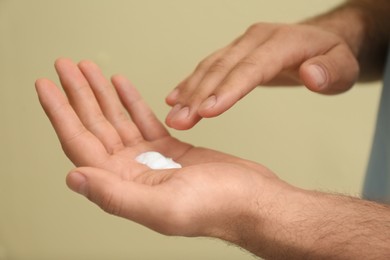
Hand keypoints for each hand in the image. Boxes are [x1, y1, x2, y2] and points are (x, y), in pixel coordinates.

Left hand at [35, 58, 281, 239]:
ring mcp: (150, 161)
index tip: (47, 87)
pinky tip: (120, 85)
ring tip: (88, 70)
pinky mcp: (170, 150)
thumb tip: (74, 177)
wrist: (253, 201)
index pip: (81, 146)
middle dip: (79, 95)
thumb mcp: (164, 207)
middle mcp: (131, 174)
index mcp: (125, 187)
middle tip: (66, 67)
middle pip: (96, 128)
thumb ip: (116, 196)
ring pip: (118, 121)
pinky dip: (130, 101)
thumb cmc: (218, 207)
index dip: (61, 115)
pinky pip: (143, 120)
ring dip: (102, 94)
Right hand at [165, 23, 358, 129]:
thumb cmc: (332, 57)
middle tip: (179, 121)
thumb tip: (312, 75)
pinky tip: (176, 98)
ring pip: (211, 67)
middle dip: (199, 95)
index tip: (207, 111)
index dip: (228, 89)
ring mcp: (243, 45)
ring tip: (173, 115)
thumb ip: (331, 71)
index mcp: (283, 42)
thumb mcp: (343, 66)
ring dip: (189, 91)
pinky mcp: (234, 53)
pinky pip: (209, 66)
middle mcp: (257, 40)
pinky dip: (191, 83)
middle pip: (223, 67)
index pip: (251, 67)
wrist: (320, 40)